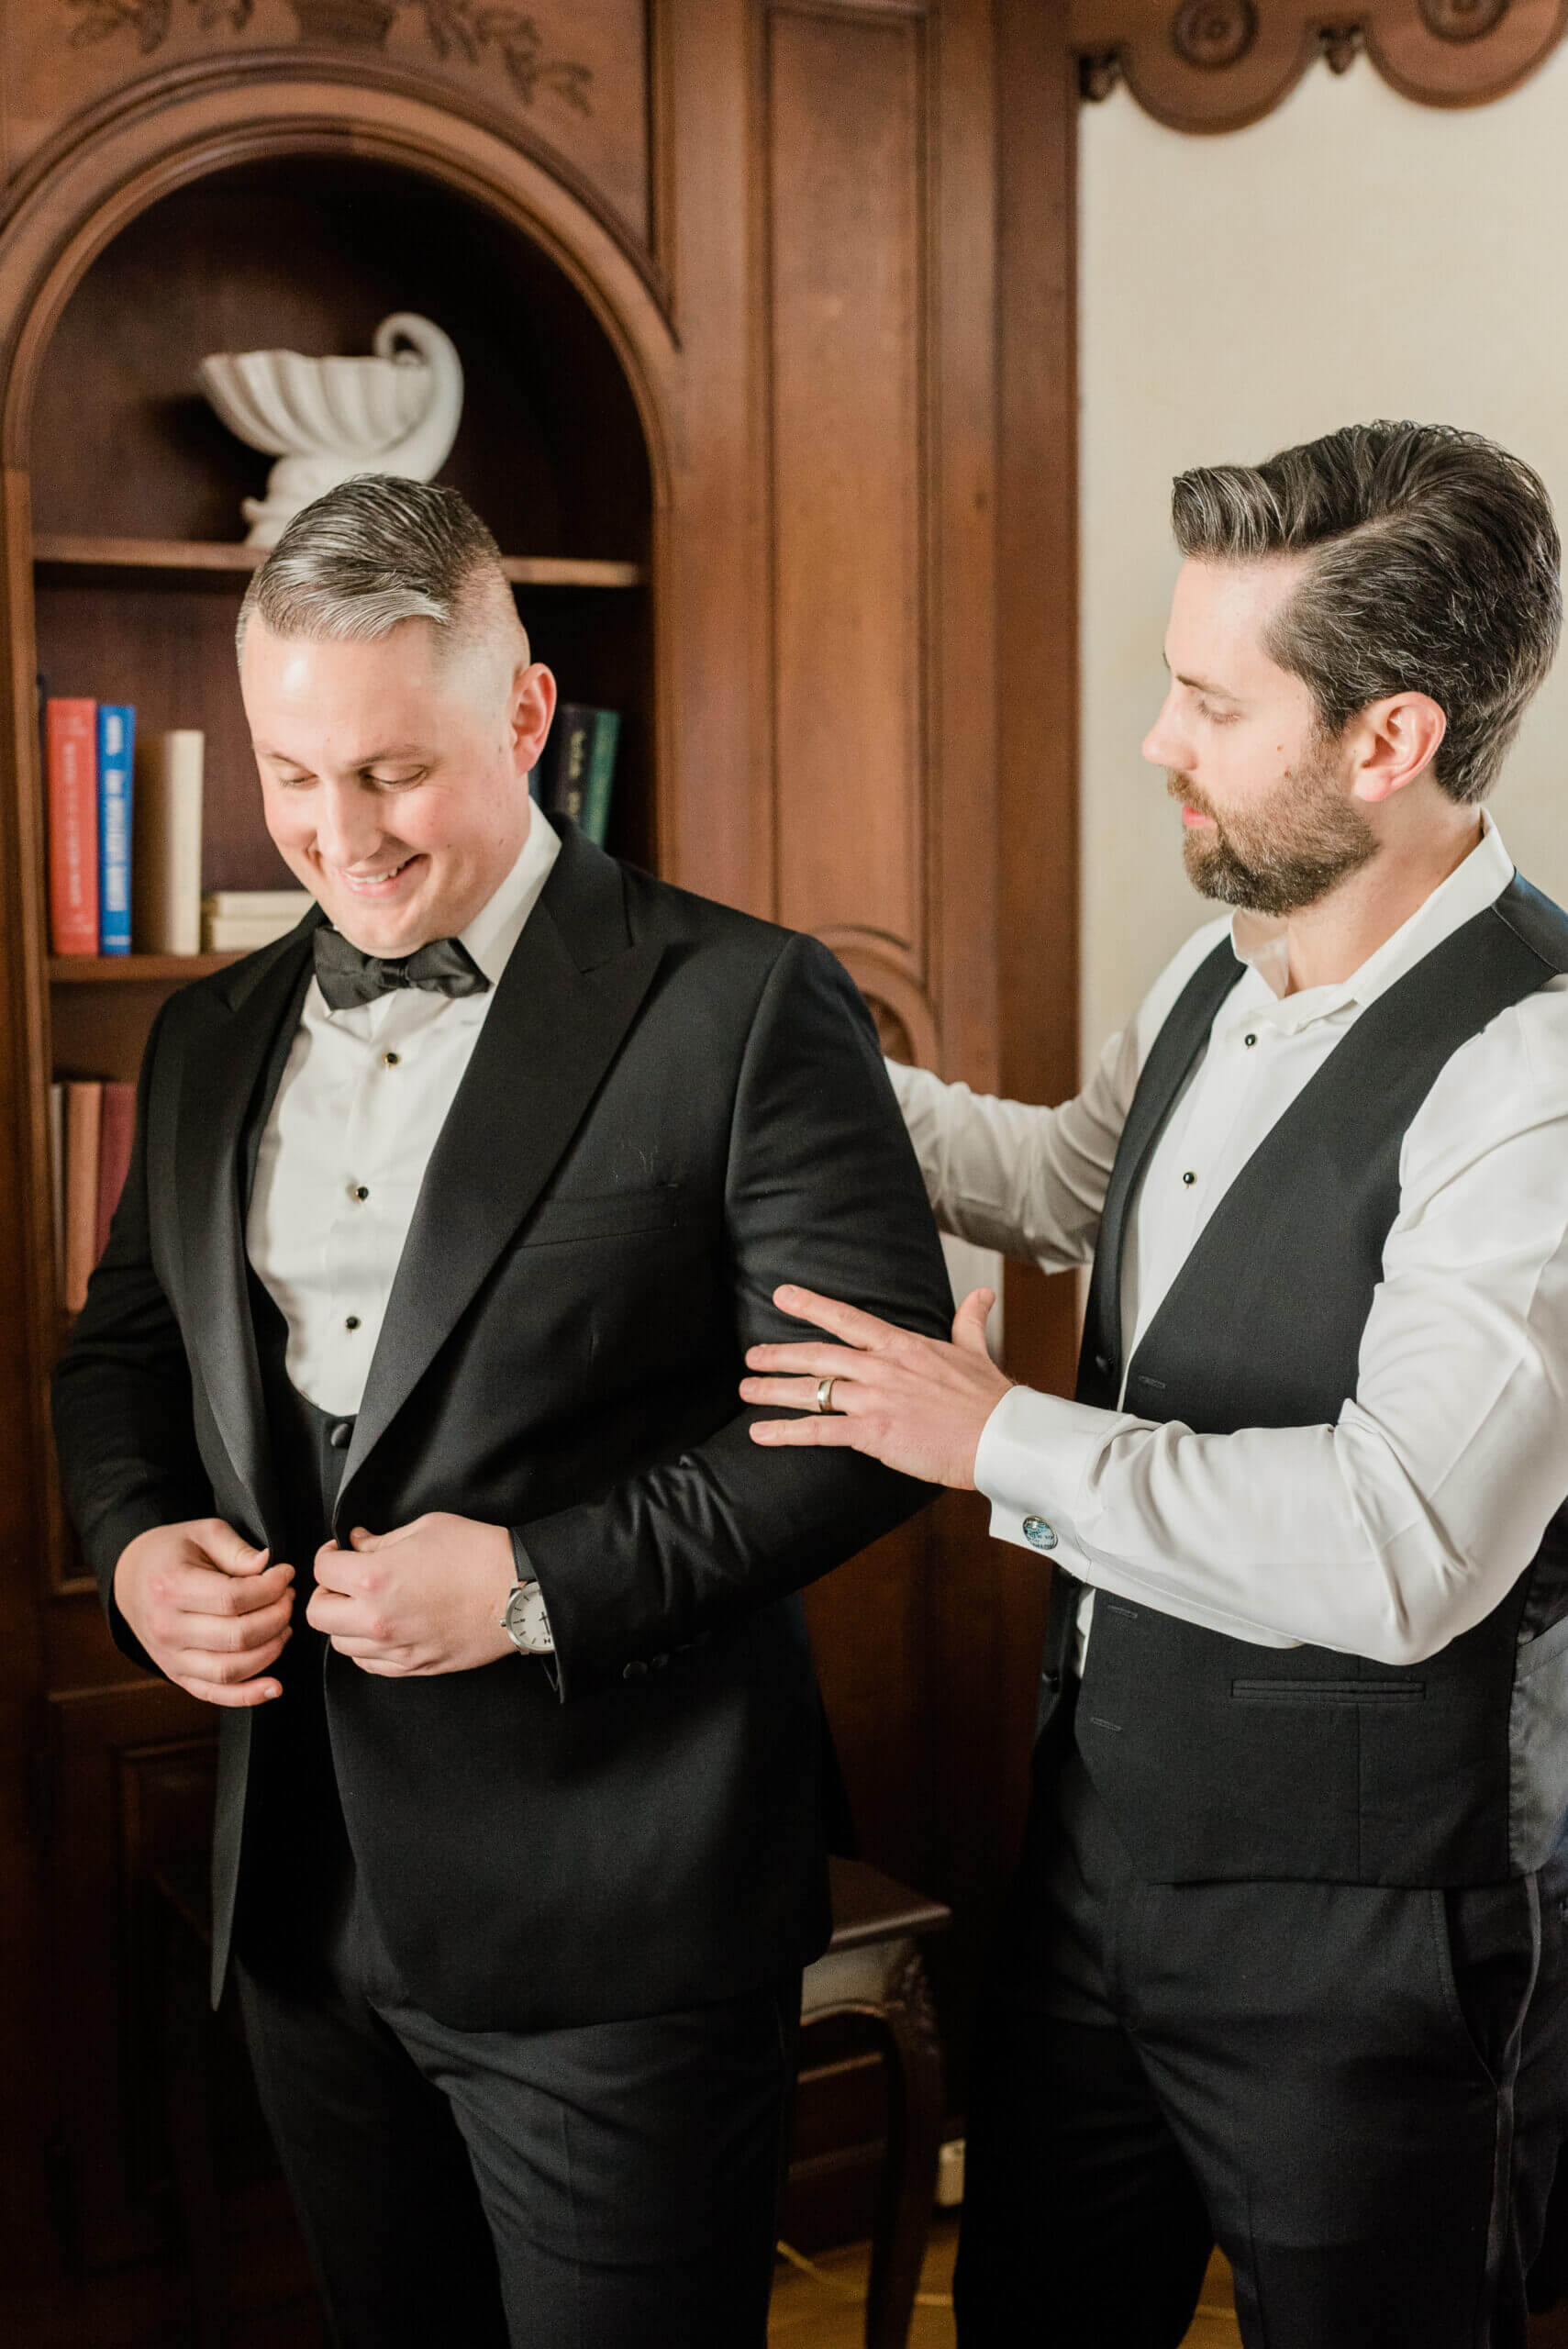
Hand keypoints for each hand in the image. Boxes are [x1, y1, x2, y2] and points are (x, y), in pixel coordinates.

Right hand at [113, 1519, 293, 1706]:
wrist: (131, 1578)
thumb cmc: (171, 1553)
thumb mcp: (202, 1533)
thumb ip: (238, 1550)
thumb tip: (270, 1565)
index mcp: (171, 1588)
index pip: (234, 1599)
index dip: (271, 1588)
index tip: (286, 1574)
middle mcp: (168, 1628)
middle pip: (238, 1636)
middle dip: (277, 1617)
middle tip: (288, 1598)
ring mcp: (170, 1657)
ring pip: (231, 1669)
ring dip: (270, 1651)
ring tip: (284, 1627)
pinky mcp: (177, 1675)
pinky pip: (215, 1694)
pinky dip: (248, 1695)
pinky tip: (273, 1687)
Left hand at [307, 1512, 516, 1676]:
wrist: (520, 1591)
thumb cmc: (480, 1555)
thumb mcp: (426, 1528)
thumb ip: (382, 1540)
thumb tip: (357, 1543)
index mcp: (375, 1578)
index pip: (322, 1570)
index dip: (328, 1554)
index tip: (339, 1551)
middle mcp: (377, 1619)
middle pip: (318, 1614)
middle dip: (325, 1592)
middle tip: (342, 1580)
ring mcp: (395, 1648)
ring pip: (340, 1644)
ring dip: (344, 1622)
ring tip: (363, 1605)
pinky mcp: (415, 1666)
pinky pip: (370, 1665)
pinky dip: (366, 1648)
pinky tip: (381, 1628)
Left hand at [740, 1283, 1012, 1488]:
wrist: (1000, 1436)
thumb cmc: (990, 1398)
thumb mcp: (975, 1351)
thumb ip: (969, 1321)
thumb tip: (983, 1294)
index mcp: (902, 1345)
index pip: (847, 1318)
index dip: (811, 1305)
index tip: (782, 1295)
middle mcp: (881, 1367)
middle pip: (818, 1354)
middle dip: (779, 1354)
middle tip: (751, 1356)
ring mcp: (874, 1399)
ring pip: (812, 1390)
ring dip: (774, 1390)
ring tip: (746, 1390)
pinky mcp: (873, 1432)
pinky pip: (820, 1431)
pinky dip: (787, 1432)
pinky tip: (760, 1434)